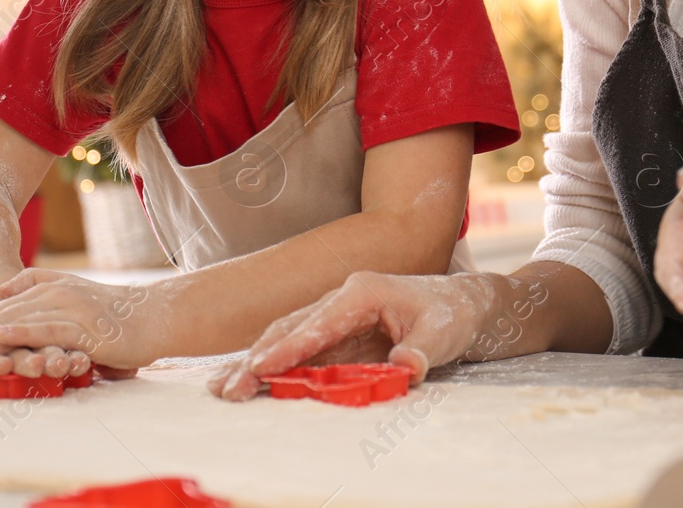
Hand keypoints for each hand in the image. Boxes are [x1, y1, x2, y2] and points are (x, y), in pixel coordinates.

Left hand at [0, 268, 161, 375]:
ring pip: (19, 323)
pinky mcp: (84, 326)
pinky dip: (23, 331)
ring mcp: (69, 310)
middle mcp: (54, 297)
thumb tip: (3, 289)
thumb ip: (40, 284)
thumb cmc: (114, 312)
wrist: (154, 316)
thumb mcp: (74, 291)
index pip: (0, 312)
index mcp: (47, 292)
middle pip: (2, 317)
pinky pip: (48, 328)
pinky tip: (1, 336)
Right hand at [209, 271, 506, 401]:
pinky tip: (246, 384)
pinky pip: (298, 353)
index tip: (260, 368)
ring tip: (222, 389)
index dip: (289, 348)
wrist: (459, 308)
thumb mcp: (442, 333)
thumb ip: (422, 350)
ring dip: (255, 364)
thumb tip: (406, 368)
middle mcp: (340, 301)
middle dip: (258, 359)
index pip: (318, 323)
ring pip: (286, 340)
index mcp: (362, 292)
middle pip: (290, 329)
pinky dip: (271, 369)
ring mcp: (334, 318)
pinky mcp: (335, 337)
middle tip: (228, 388)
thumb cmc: (449, 316)